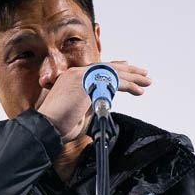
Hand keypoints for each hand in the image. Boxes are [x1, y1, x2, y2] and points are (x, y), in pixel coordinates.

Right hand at [37, 61, 151, 142]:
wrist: (47, 127)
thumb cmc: (59, 125)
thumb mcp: (79, 111)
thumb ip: (91, 102)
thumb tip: (104, 101)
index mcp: (72, 78)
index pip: (97, 68)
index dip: (114, 67)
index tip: (127, 67)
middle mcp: (76, 73)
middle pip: (108, 67)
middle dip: (129, 71)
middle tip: (144, 74)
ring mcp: (81, 76)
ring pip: (113, 72)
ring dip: (133, 78)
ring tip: (147, 82)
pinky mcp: (87, 83)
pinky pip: (113, 81)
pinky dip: (128, 85)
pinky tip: (138, 90)